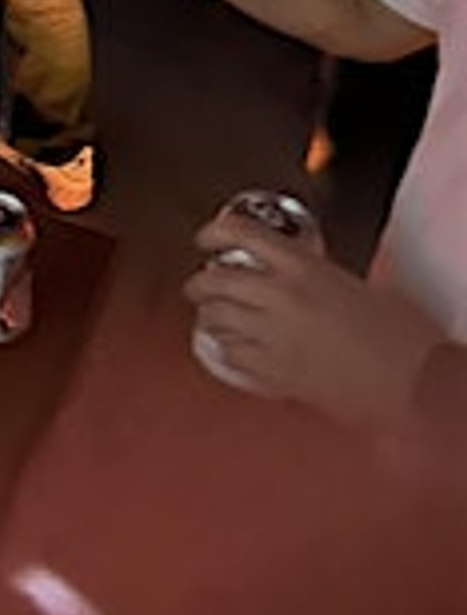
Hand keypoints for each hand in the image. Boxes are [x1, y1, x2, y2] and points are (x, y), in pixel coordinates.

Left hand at [185, 216, 441, 430]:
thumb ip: (320, 275)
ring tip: (211, 317)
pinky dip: (227, 353)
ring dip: (210, 317)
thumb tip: (303, 273)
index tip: (205, 238)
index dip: (214, 231)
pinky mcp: (279, 377)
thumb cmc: (401, 335)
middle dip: (200, 283)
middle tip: (197, 284)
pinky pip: (235, 360)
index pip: (241, 234)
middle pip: (217, 281)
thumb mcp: (358, 285)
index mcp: (303, 268)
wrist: (416, 383)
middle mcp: (280, 299)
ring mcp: (276, 339)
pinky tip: (231, 352)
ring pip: (218, 321)